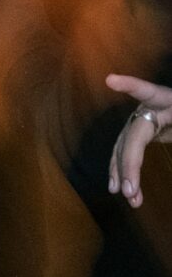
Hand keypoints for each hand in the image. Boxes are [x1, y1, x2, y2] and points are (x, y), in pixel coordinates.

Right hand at [106, 74, 171, 206]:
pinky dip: (121, 170)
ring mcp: (140, 122)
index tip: (110, 80)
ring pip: (123, 147)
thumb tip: (171, 128)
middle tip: (130, 190)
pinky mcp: (139, 135)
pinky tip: (117, 188)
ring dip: (123, 173)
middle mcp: (147, 109)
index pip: (145, 90)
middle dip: (129, 163)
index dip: (129, 85)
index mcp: (165, 98)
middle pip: (132, 135)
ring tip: (127, 196)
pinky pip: (125, 152)